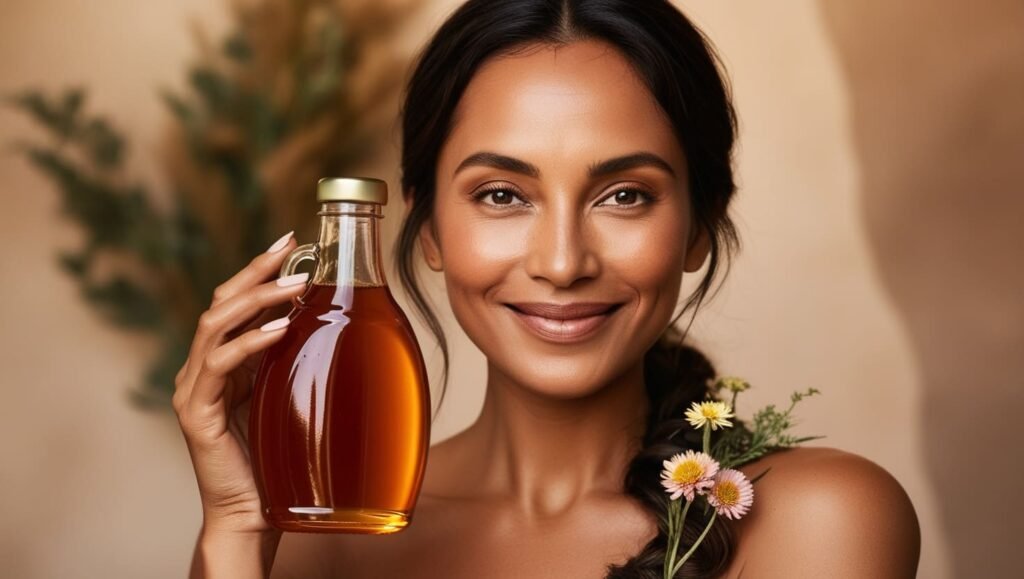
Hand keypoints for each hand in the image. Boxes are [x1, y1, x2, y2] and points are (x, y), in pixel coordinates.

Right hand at [174, 232, 307, 534]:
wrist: (254, 513)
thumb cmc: (276, 457)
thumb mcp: (286, 395)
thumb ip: (292, 361)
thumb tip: (329, 319)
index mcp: (221, 363)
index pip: (234, 302)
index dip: (259, 269)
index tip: (291, 239)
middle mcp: (200, 370)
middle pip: (221, 303)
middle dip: (256, 270)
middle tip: (291, 245)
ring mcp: (193, 390)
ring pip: (215, 325)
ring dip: (257, 299)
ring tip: (296, 283)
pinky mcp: (195, 414)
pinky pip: (219, 366)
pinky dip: (250, 342)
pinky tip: (282, 327)